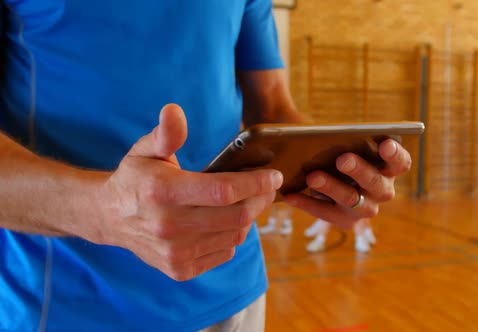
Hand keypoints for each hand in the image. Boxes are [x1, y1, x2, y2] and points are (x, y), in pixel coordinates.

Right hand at [95, 104, 282, 280]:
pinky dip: (233, 235)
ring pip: (234, 235)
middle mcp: (169, 226)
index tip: (274, 175)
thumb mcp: (145, 150)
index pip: (224, 191)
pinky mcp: (180, 269)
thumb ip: (166, 133)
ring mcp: (175, 252)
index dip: (255, 183)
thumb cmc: (135, 178)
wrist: (110, 218)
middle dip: (261, 199)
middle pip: (236, 216)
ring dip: (249, 217)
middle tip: (269, 187)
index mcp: (163, 192)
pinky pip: (224, 252)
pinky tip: (227, 221)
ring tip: (249, 200)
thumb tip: (174, 110)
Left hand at [283, 139, 410, 227]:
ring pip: (351, 199)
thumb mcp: (344, 142)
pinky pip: (325, 213)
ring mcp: (366, 208)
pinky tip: (290, 195)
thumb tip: (320, 133)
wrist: (326, 170)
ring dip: (331, 188)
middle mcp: (383, 191)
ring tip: (313, 177)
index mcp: (390, 168)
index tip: (385, 145)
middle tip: (342, 159)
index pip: (401, 162)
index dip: (395, 155)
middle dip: (359, 171)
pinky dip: (307, 203)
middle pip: (375, 182)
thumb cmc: (339, 148)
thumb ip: (342, 138)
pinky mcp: (345, 221)